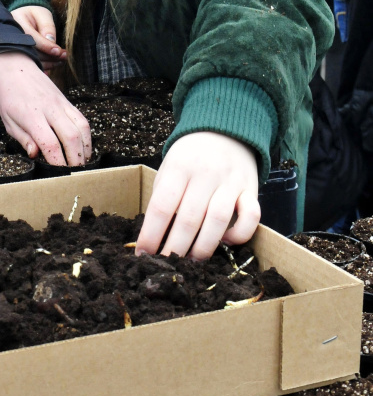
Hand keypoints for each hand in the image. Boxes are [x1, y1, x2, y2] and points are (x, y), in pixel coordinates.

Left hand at [0, 51, 90, 166]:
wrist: (15, 69)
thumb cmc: (9, 98)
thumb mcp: (9, 122)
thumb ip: (24, 139)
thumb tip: (36, 155)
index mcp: (31, 116)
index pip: (50, 143)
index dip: (57, 162)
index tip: (59, 176)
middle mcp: (49, 109)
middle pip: (70, 137)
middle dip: (76, 159)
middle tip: (75, 175)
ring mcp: (61, 103)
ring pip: (81, 127)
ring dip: (85, 148)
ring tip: (83, 164)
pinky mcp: (67, 101)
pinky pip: (82, 119)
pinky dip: (86, 136)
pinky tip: (84, 147)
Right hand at [11, 6, 67, 72]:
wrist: (23, 20)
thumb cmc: (34, 15)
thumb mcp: (42, 14)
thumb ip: (47, 26)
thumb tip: (51, 41)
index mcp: (15, 22)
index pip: (31, 38)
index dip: (46, 46)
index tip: (59, 51)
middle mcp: (10, 37)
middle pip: (30, 51)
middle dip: (48, 57)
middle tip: (63, 57)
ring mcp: (10, 48)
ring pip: (30, 60)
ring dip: (47, 63)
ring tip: (61, 60)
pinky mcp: (15, 56)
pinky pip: (28, 65)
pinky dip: (42, 66)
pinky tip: (52, 65)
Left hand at [135, 132, 259, 259]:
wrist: (224, 130)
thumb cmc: (190, 157)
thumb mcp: (169, 167)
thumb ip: (164, 195)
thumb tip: (151, 235)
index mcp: (179, 167)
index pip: (162, 205)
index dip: (151, 233)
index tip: (143, 254)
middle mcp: (206, 174)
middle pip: (189, 218)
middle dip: (175, 248)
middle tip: (166, 265)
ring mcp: (231, 182)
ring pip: (218, 220)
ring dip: (203, 247)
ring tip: (191, 262)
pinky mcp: (251, 189)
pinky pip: (251, 216)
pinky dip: (240, 234)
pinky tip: (226, 242)